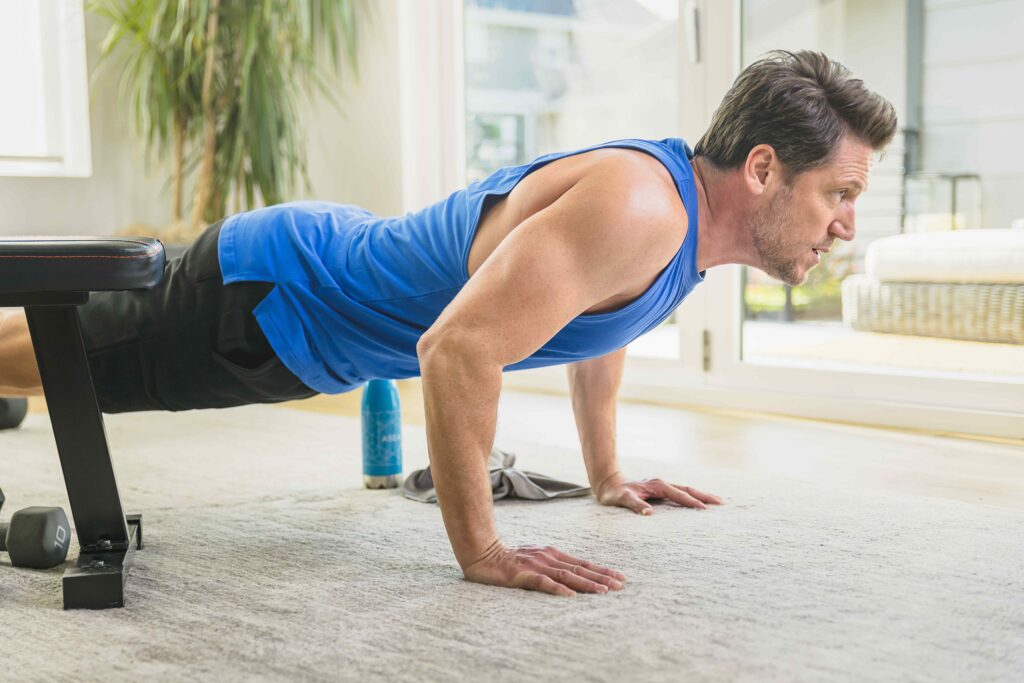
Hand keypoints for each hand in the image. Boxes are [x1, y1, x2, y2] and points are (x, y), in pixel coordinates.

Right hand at [462, 539, 625, 596]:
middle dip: (601, 577)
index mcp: (552, 554)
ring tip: (603, 591)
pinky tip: (570, 595)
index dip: (601, 570)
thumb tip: (570, 577)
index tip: (619, 577)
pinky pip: (543, 582)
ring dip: (586, 583)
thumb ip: (551, 566)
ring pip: (566, 575)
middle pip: (579, 568)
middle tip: (620, 585)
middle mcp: (548, 557)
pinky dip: (558, 589)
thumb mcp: (534, 558)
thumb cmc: (508, 559)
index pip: (582, 563)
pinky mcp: (523, 575)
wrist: (482, 553)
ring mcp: (536, 565)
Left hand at [595, 472, 724, 514]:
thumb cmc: (615, 493)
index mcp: (657, 485)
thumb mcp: (622, 499)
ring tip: (718, 502)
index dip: (692, 502)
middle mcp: (662, 483)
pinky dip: (693, 497)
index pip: (679, 495)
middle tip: (722, 503)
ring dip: (702, 495)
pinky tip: (699, 502)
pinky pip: (681, 493)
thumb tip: (649, 513)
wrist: (609, 483)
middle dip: (705, 496)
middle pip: (688, 489)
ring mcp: (663, 486)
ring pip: (687, 490)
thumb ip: (635, 505)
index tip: (705, 510)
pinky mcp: (661, 490)